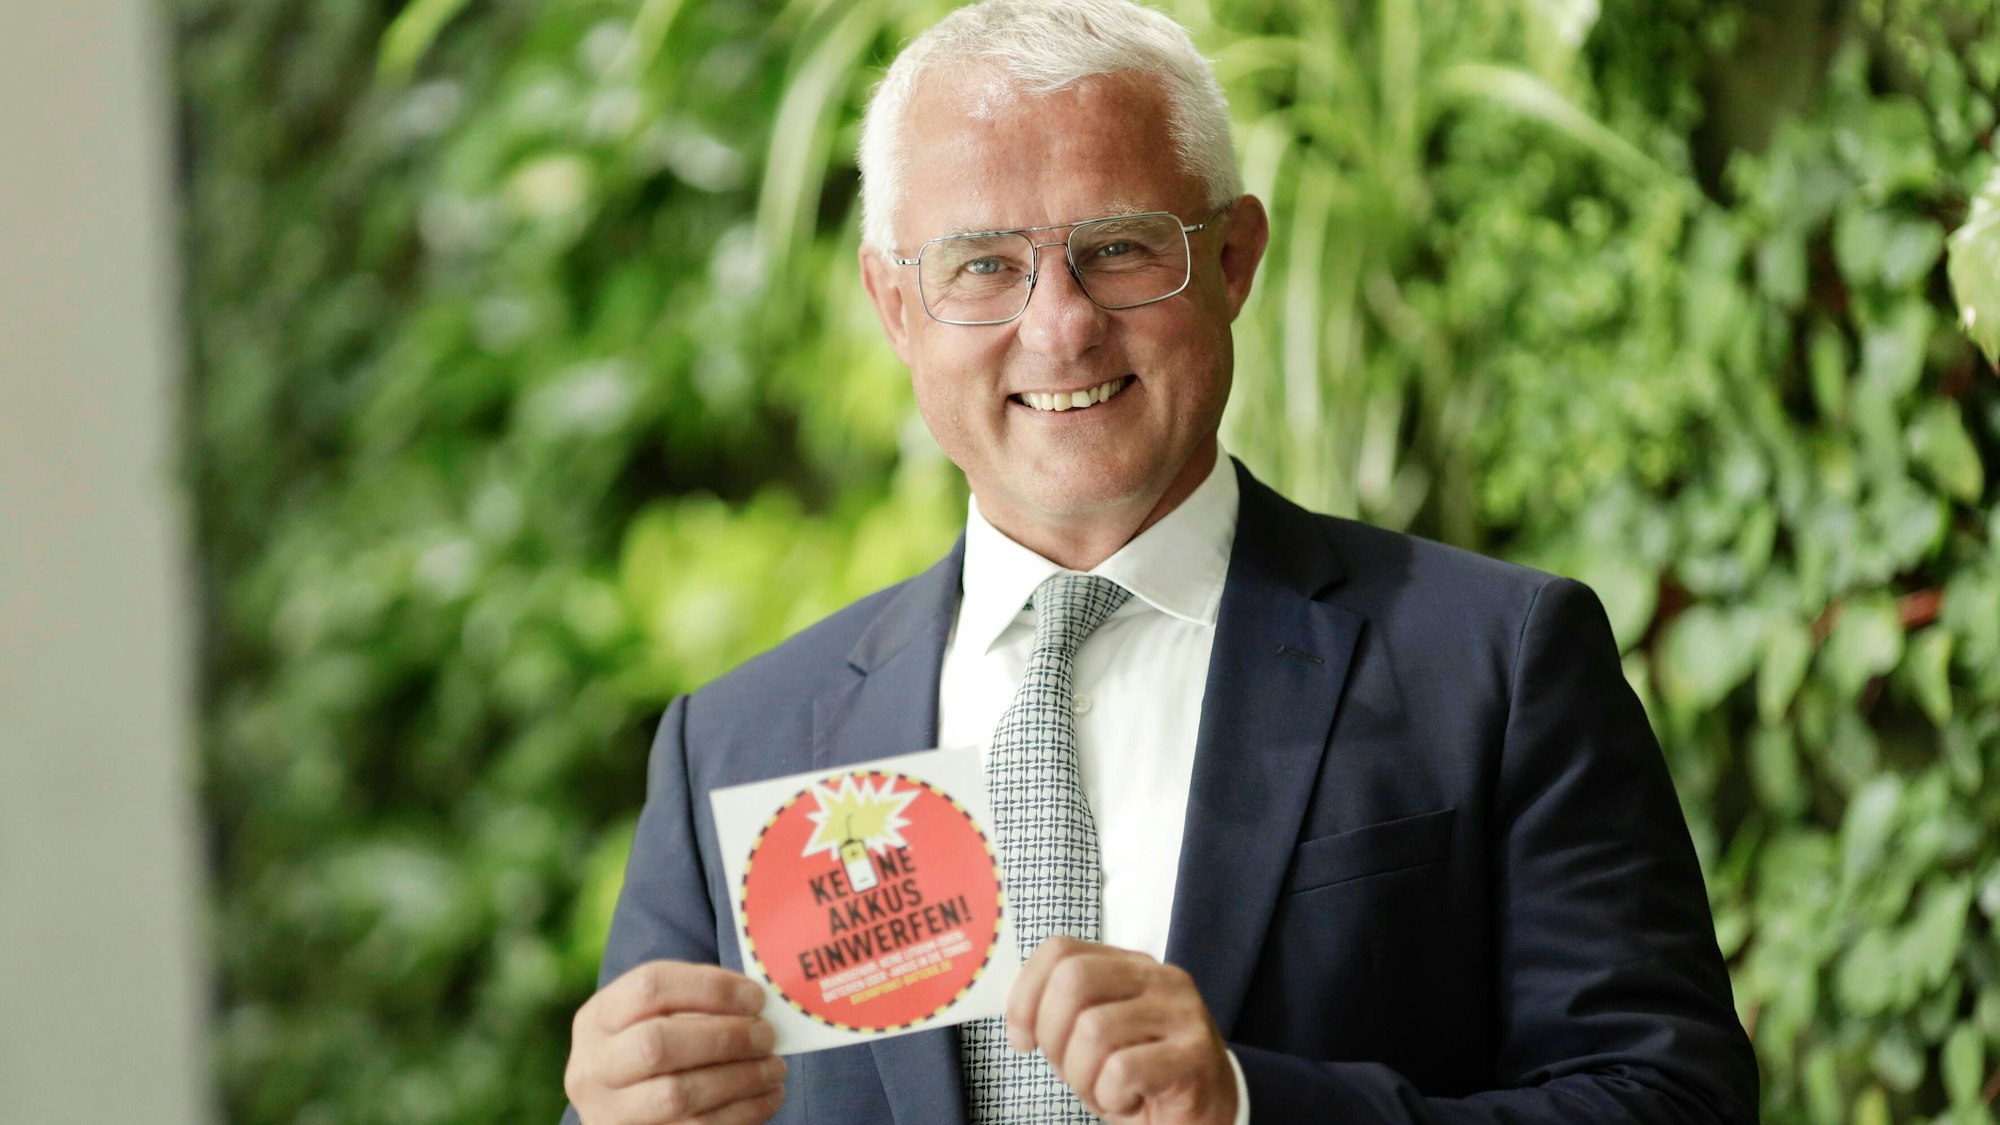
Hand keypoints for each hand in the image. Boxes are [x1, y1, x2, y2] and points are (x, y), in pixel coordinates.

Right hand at [565, 960, 787, 1124]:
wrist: (622, 1104)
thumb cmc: (653, 1047)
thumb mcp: (653, 1017)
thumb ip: (696, 1004)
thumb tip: (757, 1004)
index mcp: (598, 1018)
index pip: (651, 986)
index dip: (711, 988)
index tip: (756, 997)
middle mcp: (593, 1067)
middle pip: (658, 1043)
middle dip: (725, 1037)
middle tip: (767, 1035)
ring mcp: (610, 1113)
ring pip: (677, 1094)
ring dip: (740, 1079)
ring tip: (775, 1067)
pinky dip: (743, 1112)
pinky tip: (769, 1095)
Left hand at [1006, 936, 1237, 1124]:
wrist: (1205, 1119)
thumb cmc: (1140, 1080)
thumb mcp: (1095, 1038)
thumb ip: (1064, 1013)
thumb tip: (1019, 1020)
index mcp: (1131, 965)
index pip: (1061, 951)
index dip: (1026, 995)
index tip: (1023, 1040)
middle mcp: (1161, 979)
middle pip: (1074, 980)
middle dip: (1052, 1036)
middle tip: (1068, 1071)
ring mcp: (1183, 1014)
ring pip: (1093, 1030)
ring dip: (1082, 1077)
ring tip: (1103, 1091)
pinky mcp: (1195, 1056)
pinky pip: (1122, 1069)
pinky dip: (1109, 1096)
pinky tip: (1126, 1101)